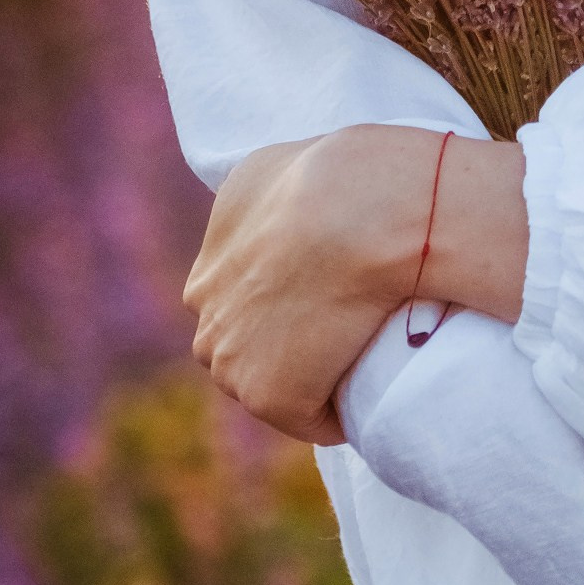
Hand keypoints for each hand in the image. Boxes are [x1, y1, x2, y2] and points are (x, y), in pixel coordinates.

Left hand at [182, 125, 527, 444]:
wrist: (363, 211)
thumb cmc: (341, 177)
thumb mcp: (273, 166)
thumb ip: (263, 196)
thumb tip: (288, 210)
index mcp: (210, 262)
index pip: (244, 298)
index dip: (293, 299)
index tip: (337, 292)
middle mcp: (207, 308)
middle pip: (249, 344)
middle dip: (291, 341)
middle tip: (356, 325)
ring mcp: (232, 357)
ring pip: (274, 381)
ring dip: (313, 377)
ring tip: (367, 357)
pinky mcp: (270, 396)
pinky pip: (313, 418)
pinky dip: (341, 411)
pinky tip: (376, 382)